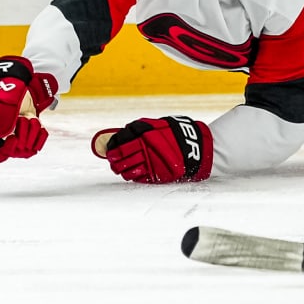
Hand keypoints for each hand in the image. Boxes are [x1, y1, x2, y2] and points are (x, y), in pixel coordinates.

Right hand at [0, 55, 56, 161]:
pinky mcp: (28, 136)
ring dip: (31, 134)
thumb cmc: (8, 86)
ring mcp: (15, 137)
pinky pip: (36, 146)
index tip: (12, 138)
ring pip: (24, 150)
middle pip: (11, 152)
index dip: (2, 150)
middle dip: (21, 137)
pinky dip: (40, 135)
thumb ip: (1, 114)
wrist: (23, 80)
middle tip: (24, 120)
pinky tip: (37, 122)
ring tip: (31, 118)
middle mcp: (1, 137)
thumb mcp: (4, 96)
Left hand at [97, 116, 213, 182]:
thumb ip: (136, 130)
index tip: (109, 150)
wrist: (195, 147)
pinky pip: (138, 178)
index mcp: (144, 135)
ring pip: (127, 171)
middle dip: (114, 161)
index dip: (111, 147)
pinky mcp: (156, 175)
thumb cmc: (173, 134)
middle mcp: (145, 149)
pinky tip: (131, 174)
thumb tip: (116, 137)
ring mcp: (150, 163)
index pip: (119, 143)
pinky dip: (132, 177)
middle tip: (113, 161)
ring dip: (121, 170)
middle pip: (121, 158)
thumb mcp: (155, 125)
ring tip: (120, 169)